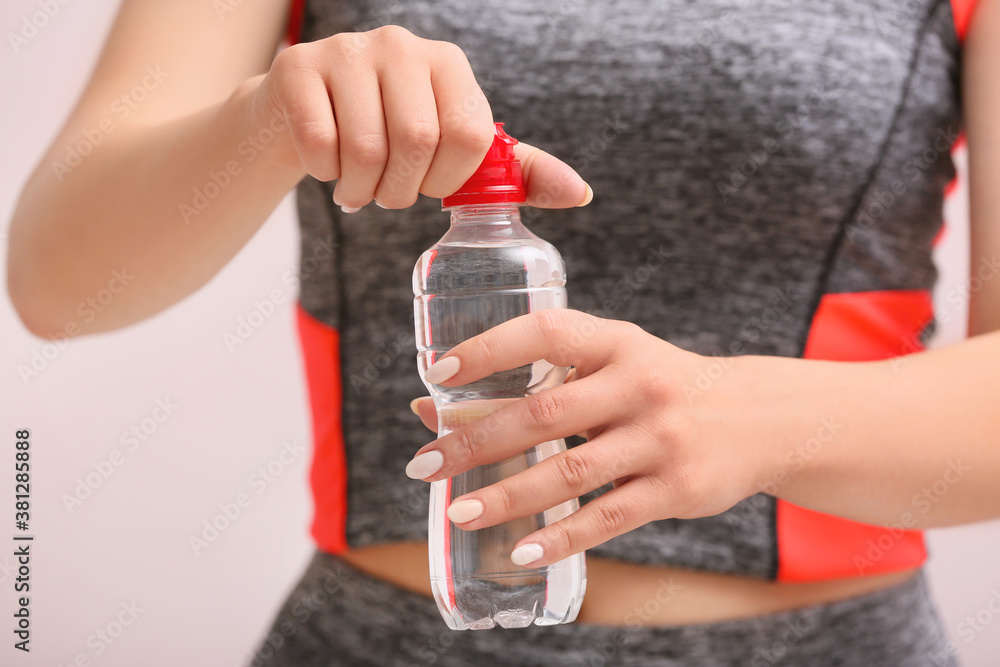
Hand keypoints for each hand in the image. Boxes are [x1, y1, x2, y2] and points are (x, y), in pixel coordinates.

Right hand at [248, 26, 589, 210]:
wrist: (304, 114)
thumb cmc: (389, 134)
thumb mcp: (454, 150)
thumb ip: (513, 171)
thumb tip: (581, 194)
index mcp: (449, 63)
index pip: (469, 136)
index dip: (447, 179)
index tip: (428, 183)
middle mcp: (402, 46)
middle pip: (417, 142)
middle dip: (400, 191)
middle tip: (387, 193)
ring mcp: (348, 51)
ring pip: (367, 148)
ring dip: (361, 190)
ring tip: (357, 186)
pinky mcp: (300, 68)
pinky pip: (321, 144)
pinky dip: (324, 174)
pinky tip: (326, 166)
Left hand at [406, 310, 764, 566]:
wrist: (757, 418)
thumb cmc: (659, 388)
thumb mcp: (612, 364)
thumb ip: (538, 379)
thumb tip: (432, 407)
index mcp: (617, 342)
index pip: (545, 333)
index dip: (489, 349)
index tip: (438, 373)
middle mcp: (639, 385)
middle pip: (545, 412)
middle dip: (477, 441)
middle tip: (425, 465)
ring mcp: (660, 439)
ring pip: (570, 473)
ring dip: (507, 495)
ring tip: (459, 513)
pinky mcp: (675, 489)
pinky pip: (607, 519)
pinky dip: (560, 536)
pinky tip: (521, 550)